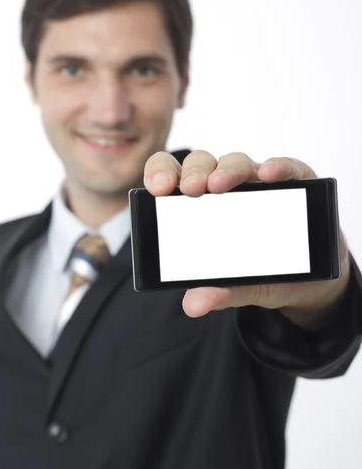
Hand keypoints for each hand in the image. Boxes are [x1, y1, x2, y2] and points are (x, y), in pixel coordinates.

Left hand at [143, 150, 350, 321]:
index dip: (161, 174)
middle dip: (194, 173)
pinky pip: (286, 167)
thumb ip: (219, 292)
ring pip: (237, 163)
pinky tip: (270, 175)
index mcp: (199, 207)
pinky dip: (278, 167)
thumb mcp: (240, 287)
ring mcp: (258, 183)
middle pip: (202, 165)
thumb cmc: (262, 274)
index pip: (173, 177)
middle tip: (191, 190)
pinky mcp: (294, 181)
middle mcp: (225, 188)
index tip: (159, 189)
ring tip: (221, 185)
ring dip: (228, 170)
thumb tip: (194, 305)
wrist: (309, 282)